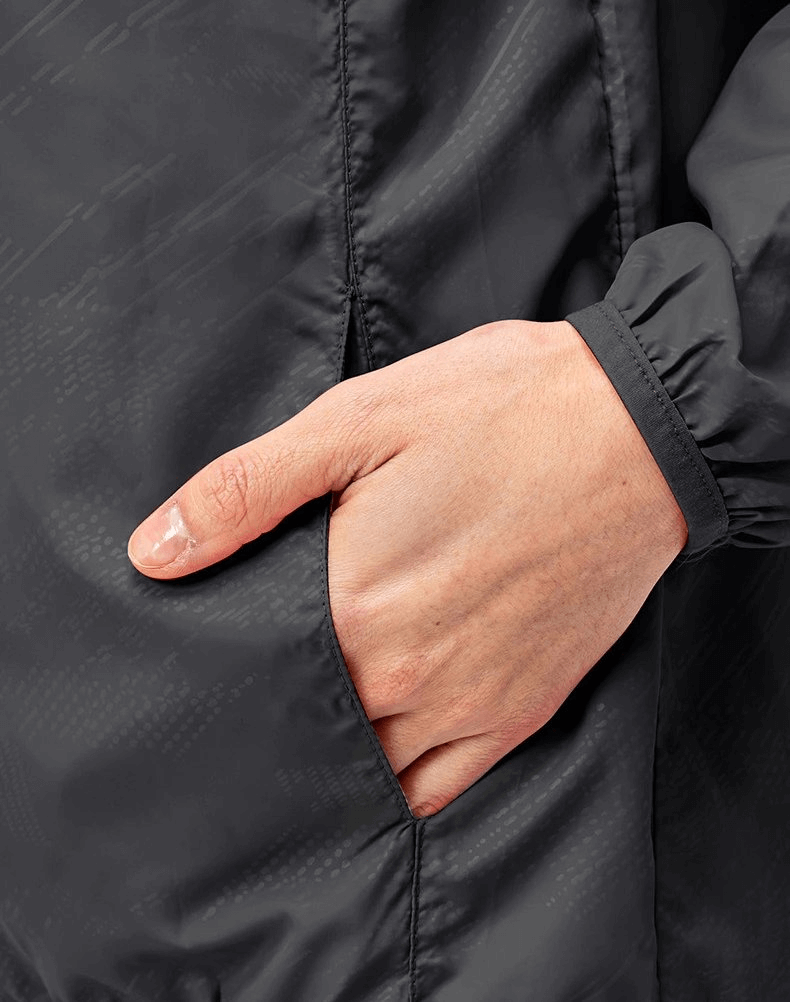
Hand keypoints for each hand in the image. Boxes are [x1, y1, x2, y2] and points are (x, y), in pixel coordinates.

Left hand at [126, 319, 686, 816]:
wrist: (637, 429)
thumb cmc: (498, 409)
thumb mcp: (358, 419)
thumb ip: (248, 489)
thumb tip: (152, 552)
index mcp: (353, 601)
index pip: (247, 669)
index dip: (220, 655)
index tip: (210, 642)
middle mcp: (405, 673)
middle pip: (299, 723)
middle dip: (266, 702)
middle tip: (255, 669)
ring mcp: (468, 702)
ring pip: (361, 766)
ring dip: (327, 745)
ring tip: (311, 704)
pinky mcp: (521, 710)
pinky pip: (435, 786)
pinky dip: (394, 777)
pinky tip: (376, 742)